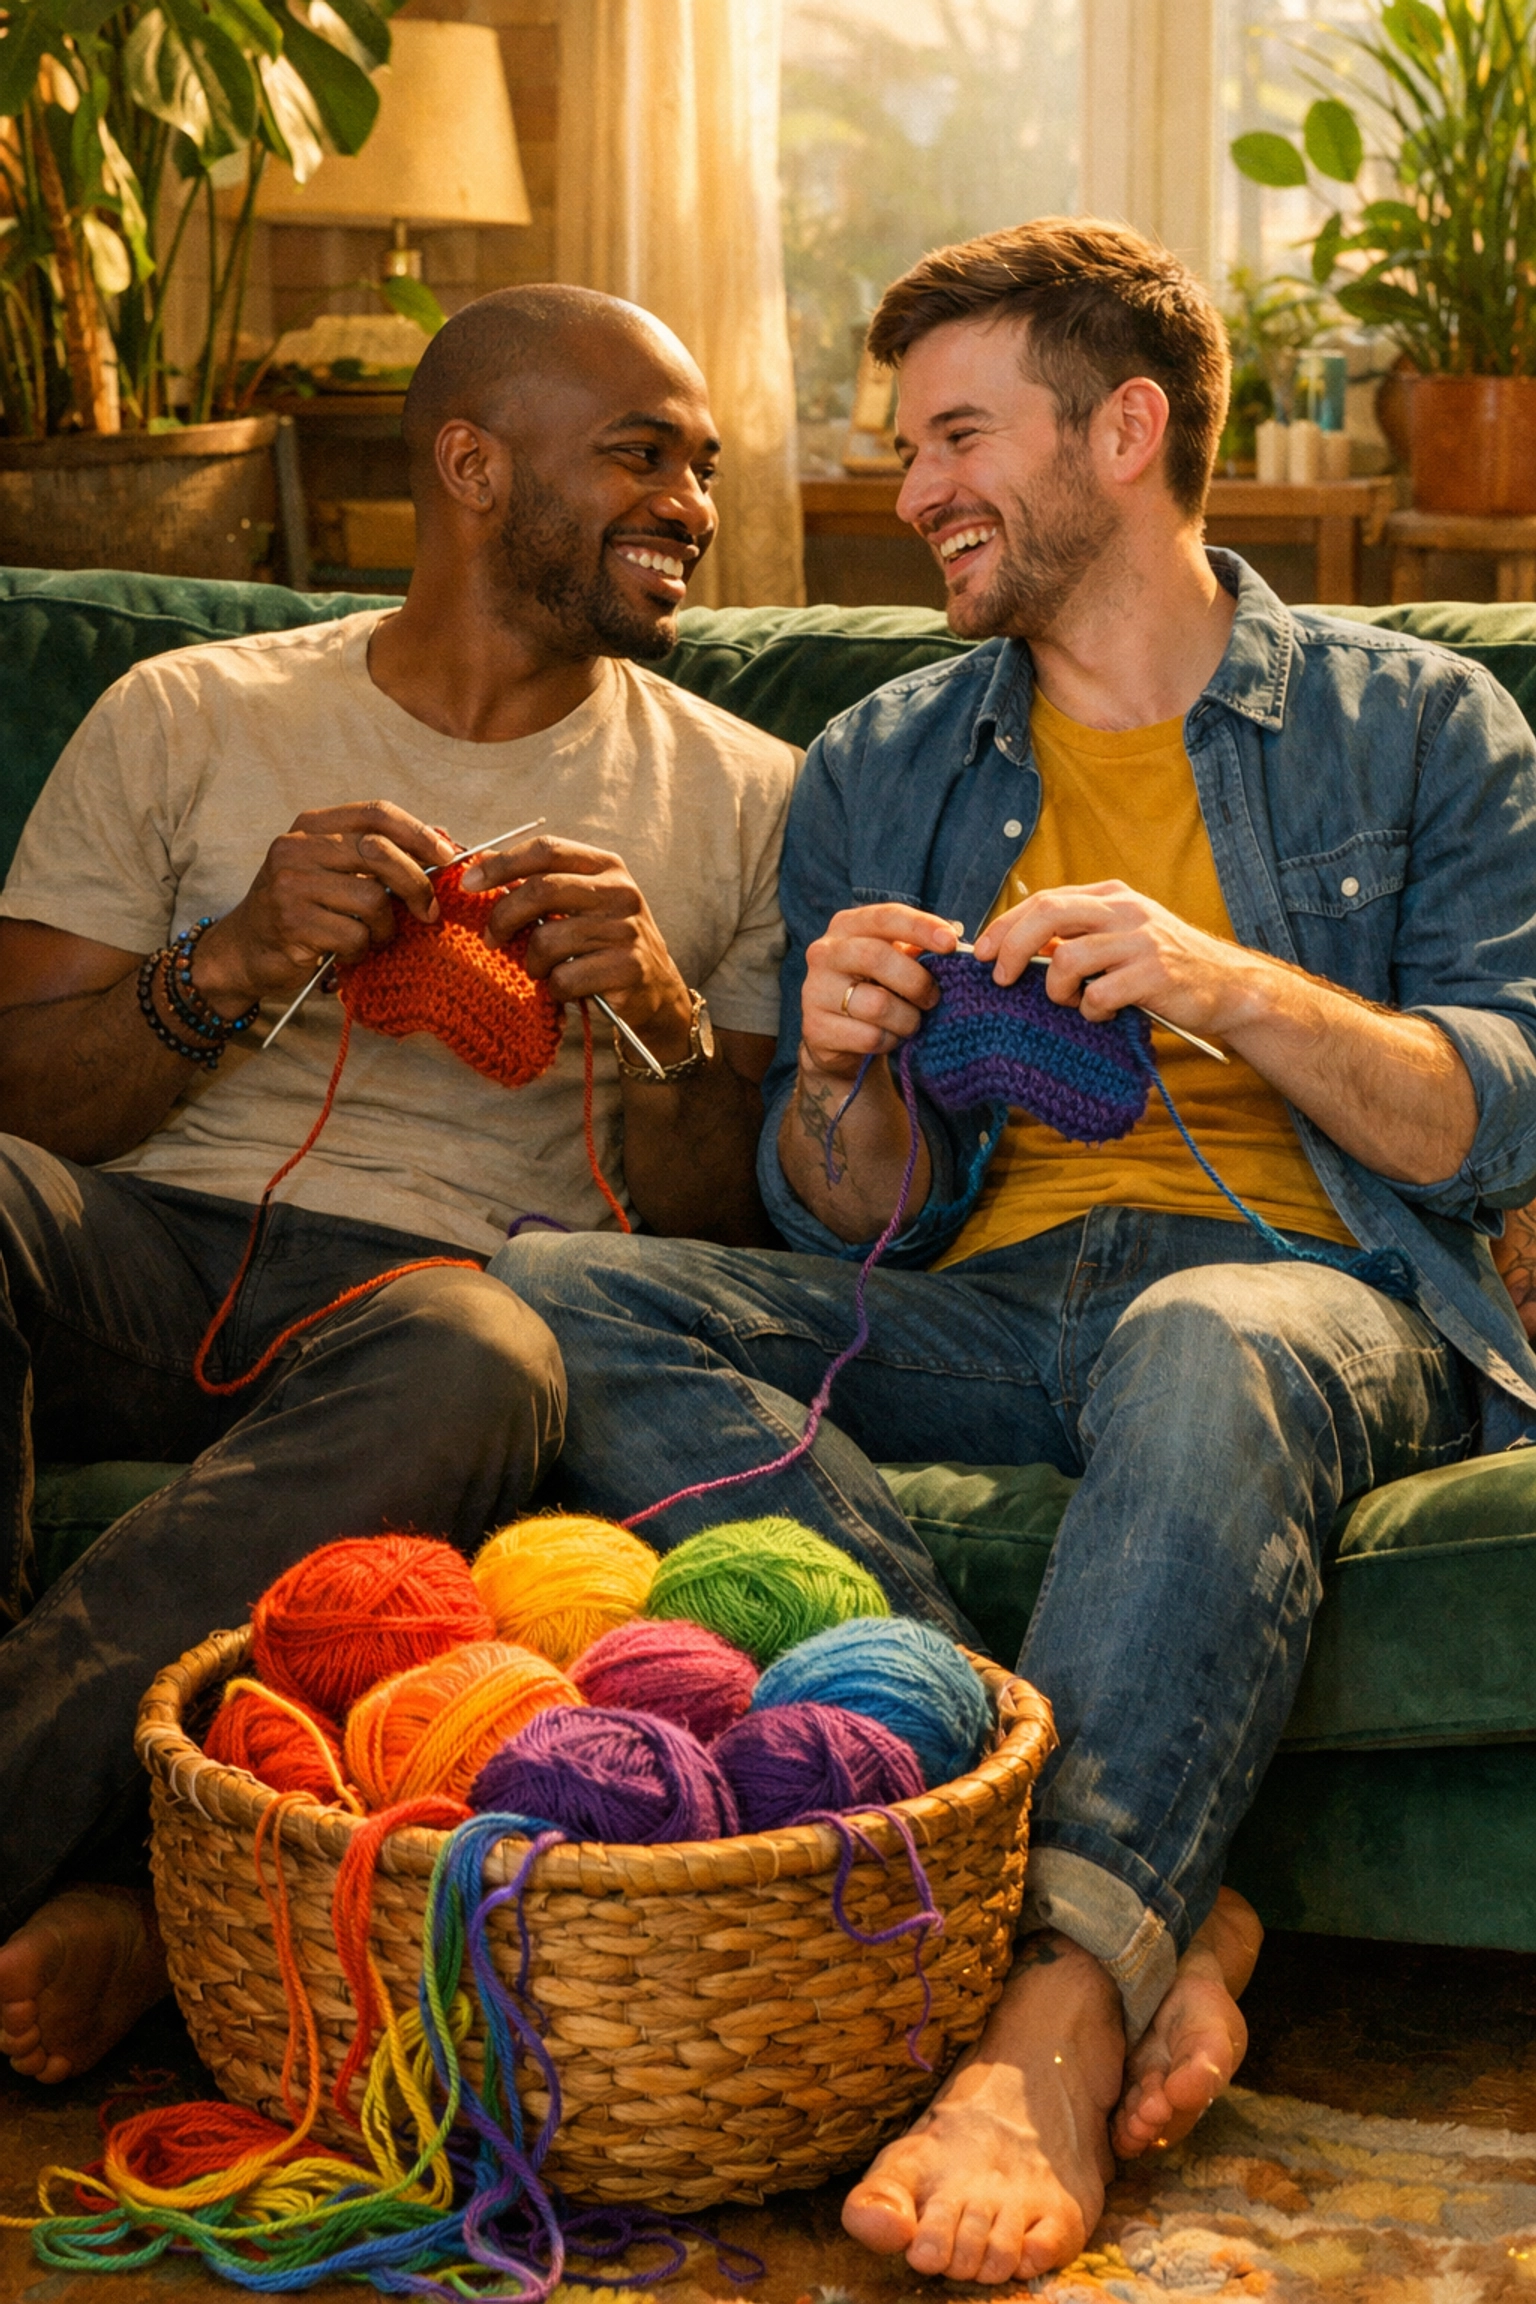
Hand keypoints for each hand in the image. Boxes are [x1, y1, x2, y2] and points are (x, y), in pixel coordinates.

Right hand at [195, 803, 456, 1014]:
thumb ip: (380, 855)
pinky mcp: (291, 921)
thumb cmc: (301, 911)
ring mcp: (290, 883)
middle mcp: (296, 847)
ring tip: (375, 938)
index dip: (419, 833)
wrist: (242, 950)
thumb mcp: (335, 872)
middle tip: (428, 912)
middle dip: (417, 884)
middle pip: (380, 852)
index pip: (376, 813)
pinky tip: (349, 953)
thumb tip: (445, 838)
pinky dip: (362, 950)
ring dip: (386, 927)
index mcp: (311, 826)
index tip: (448, 857)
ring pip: (372, 898)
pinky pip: (354, 934)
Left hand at [462, 835, 692, 1057]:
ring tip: (542, 970)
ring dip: (533, 962)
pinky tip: (566, 989)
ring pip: (548, 941)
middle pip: (542, 890)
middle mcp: (620, 891)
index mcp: (606, 866)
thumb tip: (478, 867)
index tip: (468, 883)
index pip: (546, 850)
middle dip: (504, 917)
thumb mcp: (581, 903)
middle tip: (491, 939)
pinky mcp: (628, 968)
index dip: (502, 864)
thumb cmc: (603, 942)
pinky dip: (554, 989)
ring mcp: (627, 930)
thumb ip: (541, 884)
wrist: (656, 989)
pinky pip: (565, 978)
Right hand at [801, 903, 959, 1078]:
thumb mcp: (894, 962)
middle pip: (876, 957)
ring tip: (910, 1022)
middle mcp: (825, 953)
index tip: (951, 943)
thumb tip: (954, 943)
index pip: (886, 917)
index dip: (921, 927)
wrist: (838, 1037)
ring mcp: (815, 990)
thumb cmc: (876, 989)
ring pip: (876, 1004)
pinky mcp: (816, 1027)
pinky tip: (889, 1038)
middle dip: (916, 981)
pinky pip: (869, 1036)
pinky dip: (889, 1041)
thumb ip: (918, 950)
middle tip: (933, 998)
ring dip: (906, 1019)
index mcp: (847, 926)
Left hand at [973, 880, 1261, 1036]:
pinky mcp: (1154, 974)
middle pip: (1048, 915)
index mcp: (1112, 895)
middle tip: (999, 978)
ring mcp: (1140, 940)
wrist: (1229, 984)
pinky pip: (1099, 995)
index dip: (1006, 925)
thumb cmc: (1165, 966)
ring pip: (1068, 959)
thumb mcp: (1121, 938)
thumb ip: (1078, 936)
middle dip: (1012, 947)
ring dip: (1056, 991)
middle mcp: (1125, 910)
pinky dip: (1090, 1011)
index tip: (982, 953)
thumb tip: (1017, 947)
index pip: (1045, 899)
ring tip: (1071, 1003)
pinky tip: (1104, 1015)